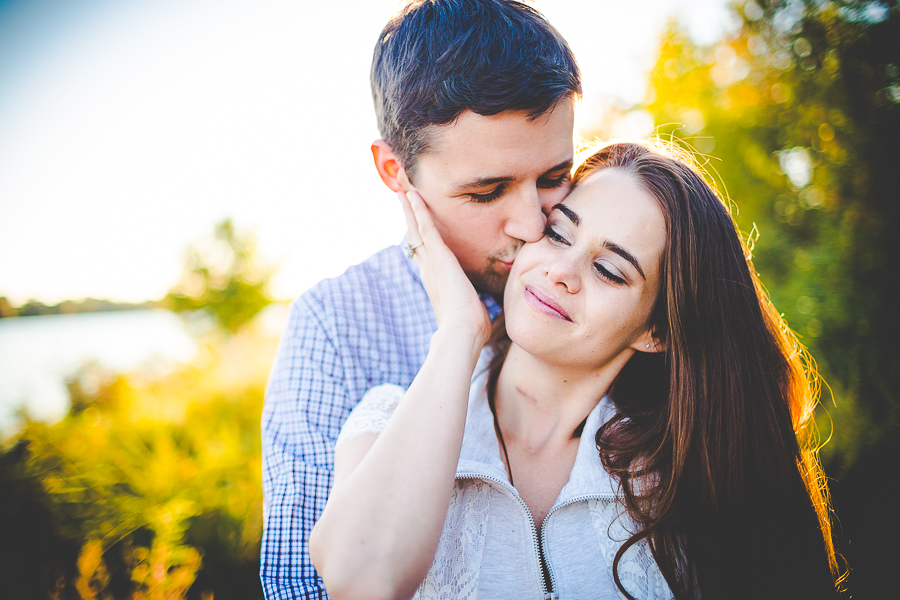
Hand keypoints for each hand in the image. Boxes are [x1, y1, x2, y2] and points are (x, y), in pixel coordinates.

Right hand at [398, 190, 490, 347]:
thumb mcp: (474, 312)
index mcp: (436, 283)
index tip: (415, 228)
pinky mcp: (438, 257)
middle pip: (415, 239)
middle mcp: (429, 271)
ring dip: (411, 210)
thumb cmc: (470, 329)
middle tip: (402, 202)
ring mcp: (432, 263)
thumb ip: (477, 307)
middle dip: (409, 220)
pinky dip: (418, 211)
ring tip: (404, 192)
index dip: (419, 241)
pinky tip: (412, 195)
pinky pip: (425, 228)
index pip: (425, 256)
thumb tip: (488, 314)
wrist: (462, 332)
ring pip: (416, 229)